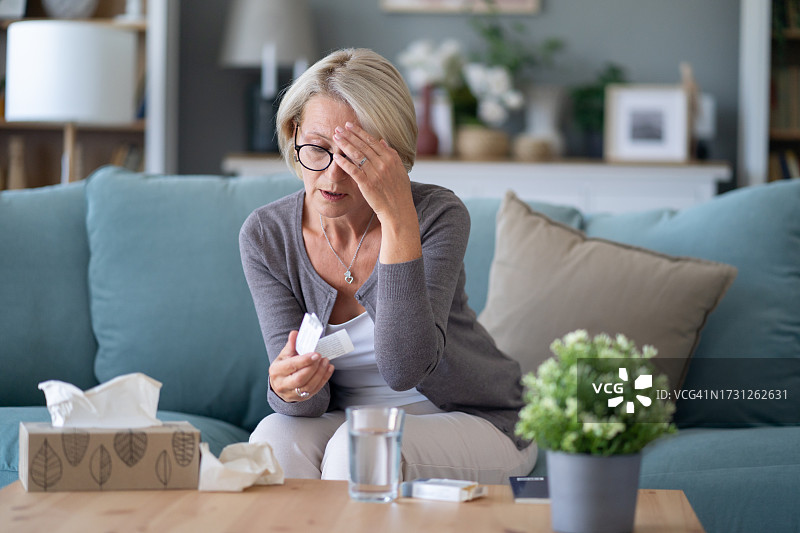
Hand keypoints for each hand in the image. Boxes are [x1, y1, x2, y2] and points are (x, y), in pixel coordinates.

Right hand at [269, 331, 333, 401]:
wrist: (280, 383)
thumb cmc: (284, 366)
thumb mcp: (284, 355)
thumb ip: (291, 344)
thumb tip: (295, 333)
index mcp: (276, 371)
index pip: (291, 366)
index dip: (304, 360)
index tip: (316, 354)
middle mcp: (282, 384)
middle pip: (300, 378)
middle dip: (313, 368)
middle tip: (322, 357)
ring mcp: (292, 393)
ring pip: (309, 386)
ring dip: (320, 373)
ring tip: (326, 362)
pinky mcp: (301, 398)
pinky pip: (315, 390)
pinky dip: (324, 379)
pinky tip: (329, 369)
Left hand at [332, 122, 421, 263]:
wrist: (398, 209)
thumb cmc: (399, 191)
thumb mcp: (399, 169)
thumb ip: (391, 153)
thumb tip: (381, 140)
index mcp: (391, 158)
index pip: (372, 141)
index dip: (359, 132)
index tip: (350, 125)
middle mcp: (383, 163)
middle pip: (362, 145)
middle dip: (349, 135)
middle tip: (338, 128)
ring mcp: (374, 174)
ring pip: (356, 155)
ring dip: (345, 144)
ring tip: (335, 137)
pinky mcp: (367, 184)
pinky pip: (353, 170)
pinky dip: (343, 162)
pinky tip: (335, 156)